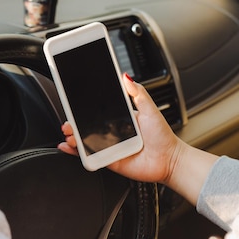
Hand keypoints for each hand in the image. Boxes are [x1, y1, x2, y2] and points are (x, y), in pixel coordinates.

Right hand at [58, 74, 183, 184]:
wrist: (169, 160)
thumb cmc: (162, 136)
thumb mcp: (150, 109)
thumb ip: (138, 93)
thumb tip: (126, 77)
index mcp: (120, 119)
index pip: (98, 114)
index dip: (85, 111)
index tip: (74, 106)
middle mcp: (113, 133)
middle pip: (88, 128)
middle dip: (75, 124)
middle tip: (69, 122)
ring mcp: (110, 148)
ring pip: (87, 142)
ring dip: (74, 138)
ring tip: (69, 133)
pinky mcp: (110, 161)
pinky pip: (91, 158)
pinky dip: (78, 154)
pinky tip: (69, 147)